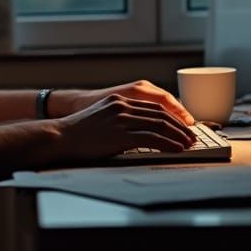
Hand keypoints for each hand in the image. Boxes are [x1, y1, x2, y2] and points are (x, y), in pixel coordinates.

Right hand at [54, 94, 196, 161]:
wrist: (60, 137)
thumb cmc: (77, 133)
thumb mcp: (100, 118)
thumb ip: (119, 119)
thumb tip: (138, 132)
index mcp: (119, 100)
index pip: (153, 105)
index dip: (171, 116)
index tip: (182, 125)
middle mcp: (122, 106)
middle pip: (160, 114)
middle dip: (179, 126)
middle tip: (191, 136)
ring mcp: (121, 120)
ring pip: (159, 125)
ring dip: (177, 136)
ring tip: (188, 144)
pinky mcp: (121, 135)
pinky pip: (152, 138)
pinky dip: (168, 144)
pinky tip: (176, 149)